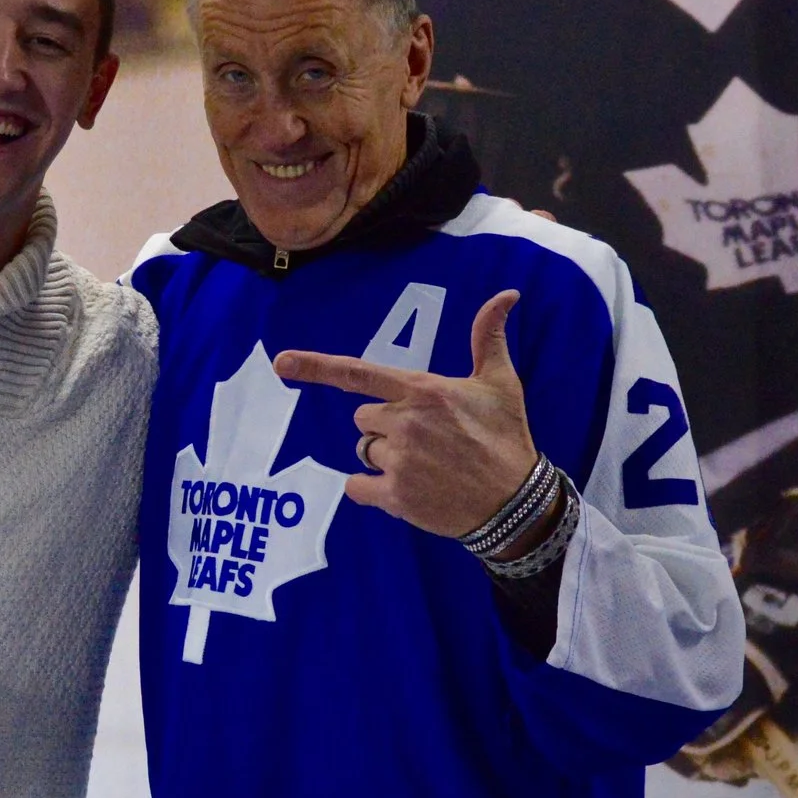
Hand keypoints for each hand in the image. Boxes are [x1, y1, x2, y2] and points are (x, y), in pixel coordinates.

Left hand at [273, 290, 536, 538]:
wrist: (517, 504)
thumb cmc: (507, 438)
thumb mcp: (502, 383)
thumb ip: (489, 337)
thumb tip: (506, 294)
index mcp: (422, 391)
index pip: (358, 373)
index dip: (315, 366)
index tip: (281, 363)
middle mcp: (405, 423)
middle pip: (362, 417)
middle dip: (385, 426)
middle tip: (426, 439)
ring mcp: (399, 461)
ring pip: (364, 450)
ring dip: (384, 457)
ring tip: (425, 465)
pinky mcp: (396, 496)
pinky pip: (357, 486)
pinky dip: (371, 489)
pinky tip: (404, 490)